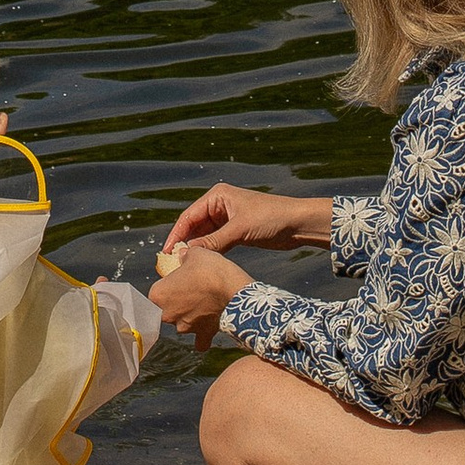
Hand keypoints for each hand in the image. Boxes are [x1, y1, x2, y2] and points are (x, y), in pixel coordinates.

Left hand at [150, 246, 245, 348]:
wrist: (234, 291)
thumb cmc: (211, 271)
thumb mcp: (195, 253)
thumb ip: (185, 256)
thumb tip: (184, 256)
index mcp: (158, 295)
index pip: (156, 291)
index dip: (168, 284)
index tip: (178, 278)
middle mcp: (167, 315)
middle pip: (167, 309)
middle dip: (177, 301)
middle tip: (192, 288)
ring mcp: (185, 327)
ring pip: (182, 323)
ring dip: (191, 315)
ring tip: (206, 301)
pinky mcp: (202, 335)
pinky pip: (200, 340)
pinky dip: (202, 335)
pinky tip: (208, 325)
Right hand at [161, 180, 332, 257]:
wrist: (298, 224)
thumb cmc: (271, 218)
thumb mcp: (239, 230)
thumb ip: (214, 241)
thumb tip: (189, 253)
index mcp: (217, 196)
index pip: (189, 216)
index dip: (176, 235)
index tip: (166, 253)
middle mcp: (220, 205)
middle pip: (194, 226)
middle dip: (184, 243)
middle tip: (172, 264)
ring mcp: (227, 219)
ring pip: (204, 236)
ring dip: (196, 249)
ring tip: (183, 267)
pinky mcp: (236, 232)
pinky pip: (215, 242)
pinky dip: (209, 252)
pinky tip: (202, 264)